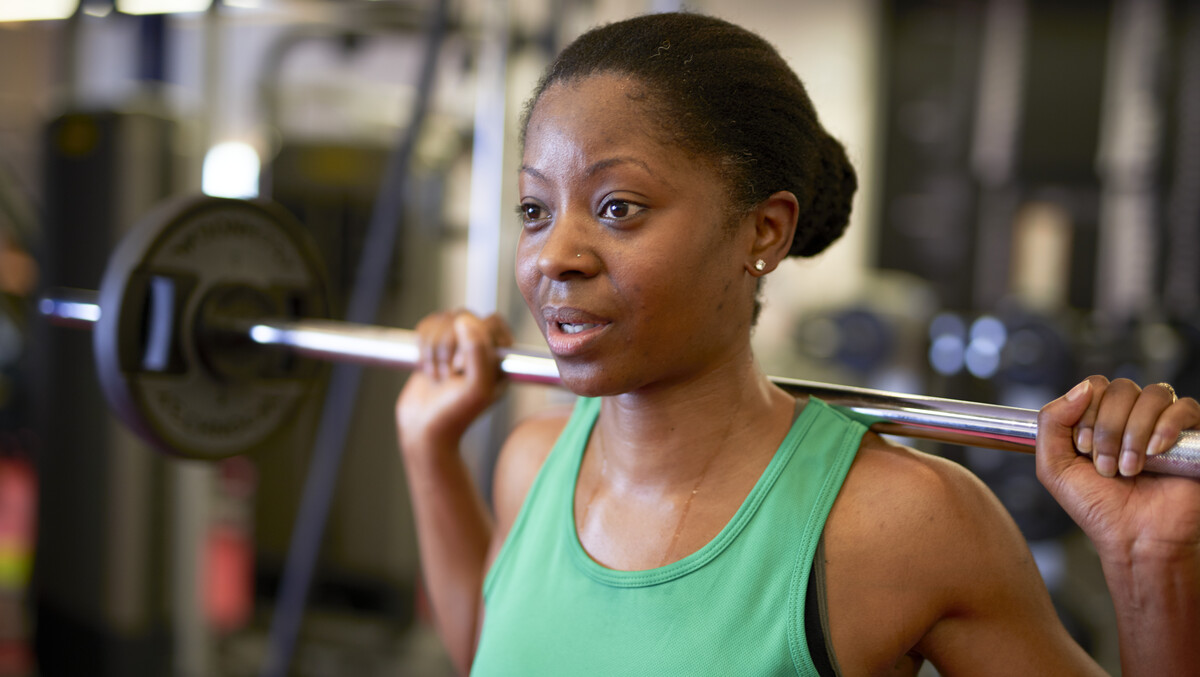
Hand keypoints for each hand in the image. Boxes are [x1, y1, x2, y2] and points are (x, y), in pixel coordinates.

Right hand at [396, 310, 512, 454]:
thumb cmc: (455, 416)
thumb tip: (466, 319)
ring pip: (443, 319)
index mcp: (499, 357)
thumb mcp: (477, 388)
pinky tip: (426, 368)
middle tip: (448, 375)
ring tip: (437, 376)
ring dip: (434, 348)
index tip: (462, 365)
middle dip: (448, 345)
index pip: (492, 322)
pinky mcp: (434, 347)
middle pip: (464, 316)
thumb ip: (479, 352)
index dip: (474, 336)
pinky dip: (421, 345)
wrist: (423, 432)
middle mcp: (480, 349)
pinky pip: (427, 326)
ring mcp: (456, 346)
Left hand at [1036, 376, 1199, 560]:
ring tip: (1129, 469)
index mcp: (1099, 419)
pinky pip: (1186, 407)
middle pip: (1121, 388)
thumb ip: (1051, 422)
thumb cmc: (1097, 507)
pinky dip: (1166, 427)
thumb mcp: (1054, 466)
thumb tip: (1082, 387)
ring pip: (1153, 395)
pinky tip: (1155, 453)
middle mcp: (1132, 417)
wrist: (1134, 539)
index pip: (1094, 386)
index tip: (1083, 449)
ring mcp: (1163, 425)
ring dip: (1134, 433)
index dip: (1086, 413)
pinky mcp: (1193, 437)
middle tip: (1106, 466)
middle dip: (1108, 429)